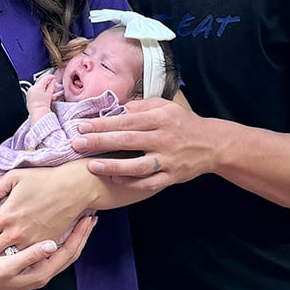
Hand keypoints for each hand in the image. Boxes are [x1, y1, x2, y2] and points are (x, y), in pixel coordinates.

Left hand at [0, 163, 99, 257]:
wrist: (72, 188)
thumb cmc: (43, 179)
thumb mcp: (13, 176)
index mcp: (6, 215)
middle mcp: (16, 232)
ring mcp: (30, 241)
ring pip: (4, 259)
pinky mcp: (43, 244)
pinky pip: (22, 257)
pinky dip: (11, 258)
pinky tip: (6, 254)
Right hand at [0, 215, 95, 289]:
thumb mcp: (8, 265)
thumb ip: (30, 255)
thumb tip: (52, 244)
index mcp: (41, 273)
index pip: (69, 252)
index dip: (80, 235)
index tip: (88, 218)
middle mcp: (43, 274)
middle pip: (70, 253)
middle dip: (81, 235)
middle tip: (89, 217)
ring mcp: (37, 271)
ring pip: (62, 252)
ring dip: (72, 237)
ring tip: (78, 222)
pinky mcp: (30, 267)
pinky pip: (52, 252)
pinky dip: (60, 240)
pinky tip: (58, 231)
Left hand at [25, 71, 57, 119]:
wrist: (37, 113)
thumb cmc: (42, 105)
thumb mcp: (49, 94)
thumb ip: (51, 86)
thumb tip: (53, 81)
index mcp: (37, 86)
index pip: (45, 78)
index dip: (50, 77)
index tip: (54, 78)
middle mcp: (32, 88)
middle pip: (41, 82)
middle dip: (48, 83)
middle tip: (54, 86)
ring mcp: (30, 92)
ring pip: (39, 86)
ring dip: (45, 88)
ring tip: (51, 93)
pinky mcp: (29, 96)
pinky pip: (36, 91)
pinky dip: (41, 91)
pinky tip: (45, 95)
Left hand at [73, 98, 211, 191]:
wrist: (212, 144)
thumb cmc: (182, 122)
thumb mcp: (165, 106)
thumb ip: (140, 106)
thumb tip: (114, 108)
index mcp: (161, 118)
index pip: (126, 121)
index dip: (102, 123)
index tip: (82, 125)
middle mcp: (164, 139)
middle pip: (127, 141)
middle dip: (100, 142)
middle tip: (77, 143)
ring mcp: (168, 160)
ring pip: (137, 166)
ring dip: (112, 166)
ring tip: (91, 166)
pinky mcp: (171, 177)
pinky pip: (147, 183)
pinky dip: (129, 183)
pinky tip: (112, 178)